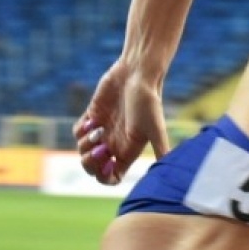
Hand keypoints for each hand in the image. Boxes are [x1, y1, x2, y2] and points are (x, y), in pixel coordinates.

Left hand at [73, 59, 171, 185]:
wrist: (138, 72)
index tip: (107, 164)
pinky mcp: (93, 116)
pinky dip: (81, 130)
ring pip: (83, 150)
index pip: (111, 177)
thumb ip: (161, 150)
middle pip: (93, 168)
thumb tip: (170, 170)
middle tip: (99, 148)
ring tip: (97, 129)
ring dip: (85, 144)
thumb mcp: (156, 128)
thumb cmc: (149, 101)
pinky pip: (78, 132)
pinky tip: (92, 120)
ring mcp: (102, 130)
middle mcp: (114, 144)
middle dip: (90, 163)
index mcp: (128, 151)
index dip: (104, 177)